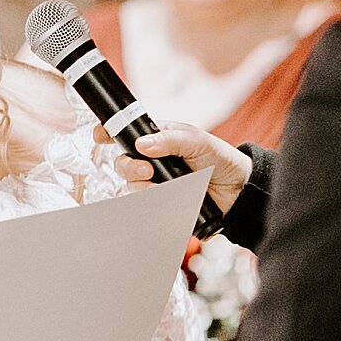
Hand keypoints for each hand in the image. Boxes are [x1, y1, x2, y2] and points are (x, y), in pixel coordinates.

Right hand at [96, 122, 251, 214]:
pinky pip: (147, 207)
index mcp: (158, 140)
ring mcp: (156, 184)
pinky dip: (156, 204)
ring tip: (165, 188)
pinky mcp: (163, 204)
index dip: (108, 133)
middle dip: (128, 167)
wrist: (240, 191)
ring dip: (143, 188)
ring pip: (132, 187)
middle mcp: (152, 162)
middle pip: (122, 164)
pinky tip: (171, 200)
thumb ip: (170, 140)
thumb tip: (142, 144)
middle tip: (147, 170)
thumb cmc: (221, 159)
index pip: (126, 134)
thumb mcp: (198, 141)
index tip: (100, 136)